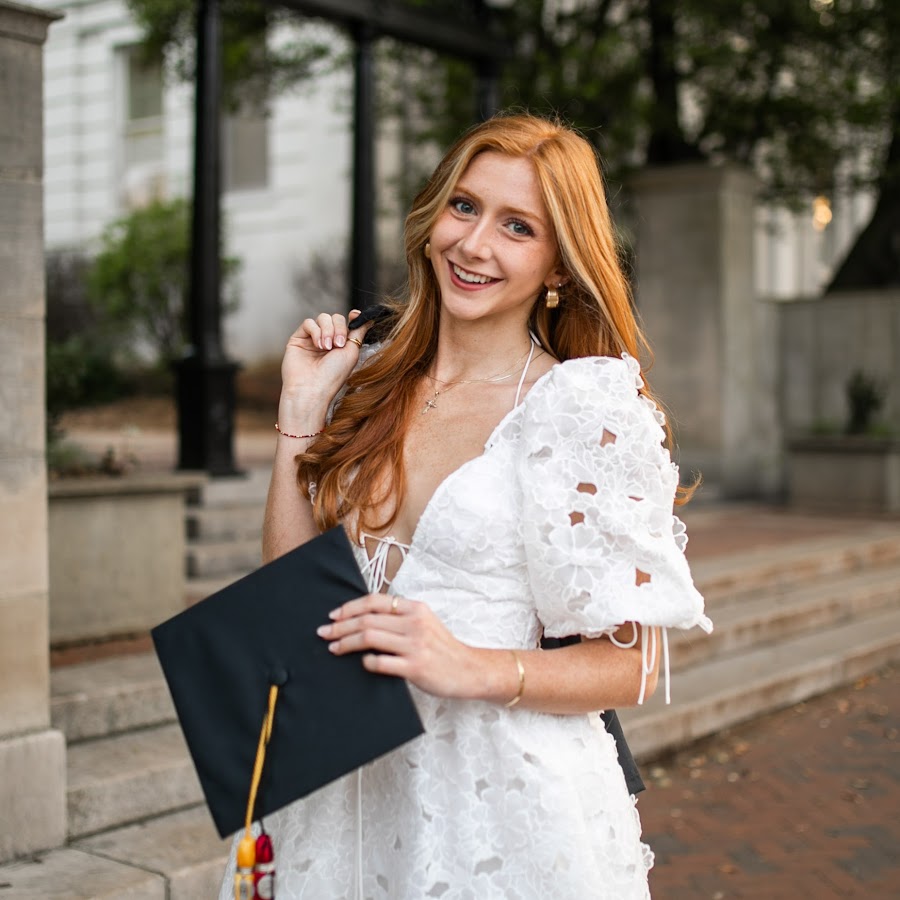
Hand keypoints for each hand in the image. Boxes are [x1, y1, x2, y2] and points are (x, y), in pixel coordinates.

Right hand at [280, 310, 369, 402]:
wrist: (311, 388)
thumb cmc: (333, 375)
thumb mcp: (352, 352)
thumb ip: (358, 333)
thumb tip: (368, 317)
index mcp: (341, 345)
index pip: (346, 324)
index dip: (351, 318)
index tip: (355, 316)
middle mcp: (327, 341)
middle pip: (335, 318)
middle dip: (339, 328)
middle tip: (338, 344)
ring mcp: (312, 339)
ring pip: (322, 318)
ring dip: (328, 330)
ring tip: (327, 347)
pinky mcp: (298, 339)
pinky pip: (308, 323)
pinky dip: (316, 331)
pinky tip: (318, 345)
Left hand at [317, 593, 481, 699]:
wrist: (469, 670)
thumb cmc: (443, 648)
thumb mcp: (425, 623)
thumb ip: (400, 617)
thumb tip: (364, 618)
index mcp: (415, 609)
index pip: (375, 601)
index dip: (350, 607)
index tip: (334, 615)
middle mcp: (414, 623)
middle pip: (367, 620)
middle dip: (341, 626)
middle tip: (324, 633)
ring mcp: (415, 645)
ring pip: (370, 638)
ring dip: (346, 643)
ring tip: (334, 648)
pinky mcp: (415, 667)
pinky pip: (381, 662)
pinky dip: (367, 662)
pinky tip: (362, 663)